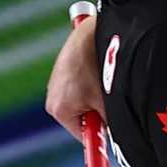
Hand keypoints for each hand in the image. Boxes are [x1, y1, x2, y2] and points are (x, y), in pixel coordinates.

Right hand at [45, 20, 103, 136]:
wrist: (98, 31)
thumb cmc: (100, 68)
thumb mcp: (107, 104)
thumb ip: (108, 125)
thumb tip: (114, 134)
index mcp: (59, 109)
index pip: (81, 134)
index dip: (99, 134)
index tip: (113, 132)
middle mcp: (52, 95)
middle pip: (80, 115)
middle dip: (97, 112)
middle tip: (113, 102)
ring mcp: (56, 79)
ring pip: (81, 98)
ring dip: (95, 95)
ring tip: (107, 81)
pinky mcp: (63, 64)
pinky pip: (79, 81)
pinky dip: (91, 79)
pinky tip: (102, 69)